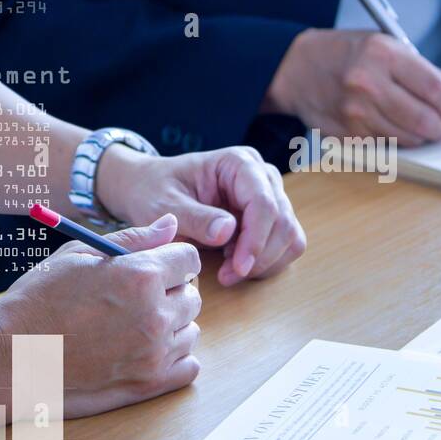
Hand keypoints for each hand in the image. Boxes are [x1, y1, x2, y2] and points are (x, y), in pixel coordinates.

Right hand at [0, 215, 201, 417]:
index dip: (172, 261)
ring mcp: (155, 353)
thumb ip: (134, 239)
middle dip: (171, 293)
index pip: (190, 259)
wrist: (9, 357)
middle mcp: (155, 314)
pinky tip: (144, 351)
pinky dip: (174, 358)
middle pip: (192, 296)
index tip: (155, 269)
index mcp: (140, 275)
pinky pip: (189, 366)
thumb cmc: (38, 300)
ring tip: (132, 327)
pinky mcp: (149, 385)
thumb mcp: (80, 255)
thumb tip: (172, 224)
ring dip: (172, 326)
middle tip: (134, 300)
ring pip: (191, 331)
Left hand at [99, 145, 305, 285]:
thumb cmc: (154, 191)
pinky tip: (235, 264)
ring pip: (290, 235)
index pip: (263, 202)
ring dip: (265, 261)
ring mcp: (269, 196)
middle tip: (228, 276)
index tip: (238, 268)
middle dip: (260, 256)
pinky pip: (284, 245)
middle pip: (283, 221)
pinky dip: (266, 262)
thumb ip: (195, 218)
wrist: (149, 189)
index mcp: (238, 163)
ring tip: (229, 269)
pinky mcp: (269, 217)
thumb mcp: (164, 205)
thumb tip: (228, 231)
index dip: (256, 239)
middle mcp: (262, 176)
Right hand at [264, 28, 440, 145]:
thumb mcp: (386, 45)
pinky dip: (396, 140)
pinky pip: (386, 145)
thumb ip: (422, 71)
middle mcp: (367, 83)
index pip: (433, 88)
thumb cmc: (347, 54)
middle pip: (423, 120)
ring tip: (420, 124)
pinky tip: (392, 125)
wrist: (297, 69)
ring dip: (421, 136)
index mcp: (382, 54)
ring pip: (407, 138)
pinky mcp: (347, 135)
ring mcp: (355, 112)